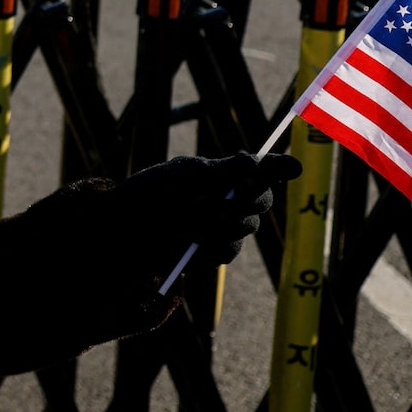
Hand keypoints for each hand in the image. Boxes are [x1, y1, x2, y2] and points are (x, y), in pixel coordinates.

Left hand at [113, 152, 302, 269]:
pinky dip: (210, 246)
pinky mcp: (213, 251)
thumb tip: (256, 160)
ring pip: (246, 225)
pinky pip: (227, 250)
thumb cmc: (151, 195)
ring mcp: (222, 226)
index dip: (276, 168)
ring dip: (222, 223)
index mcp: (220, 174)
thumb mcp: (186, 176)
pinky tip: (191, 243)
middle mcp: (227, 198)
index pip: (260, 171)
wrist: (121, 231)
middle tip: (220, 199)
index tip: (291, 169)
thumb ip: (223, 171)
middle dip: (245, 199)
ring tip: (190, 221)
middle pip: (260, 199)